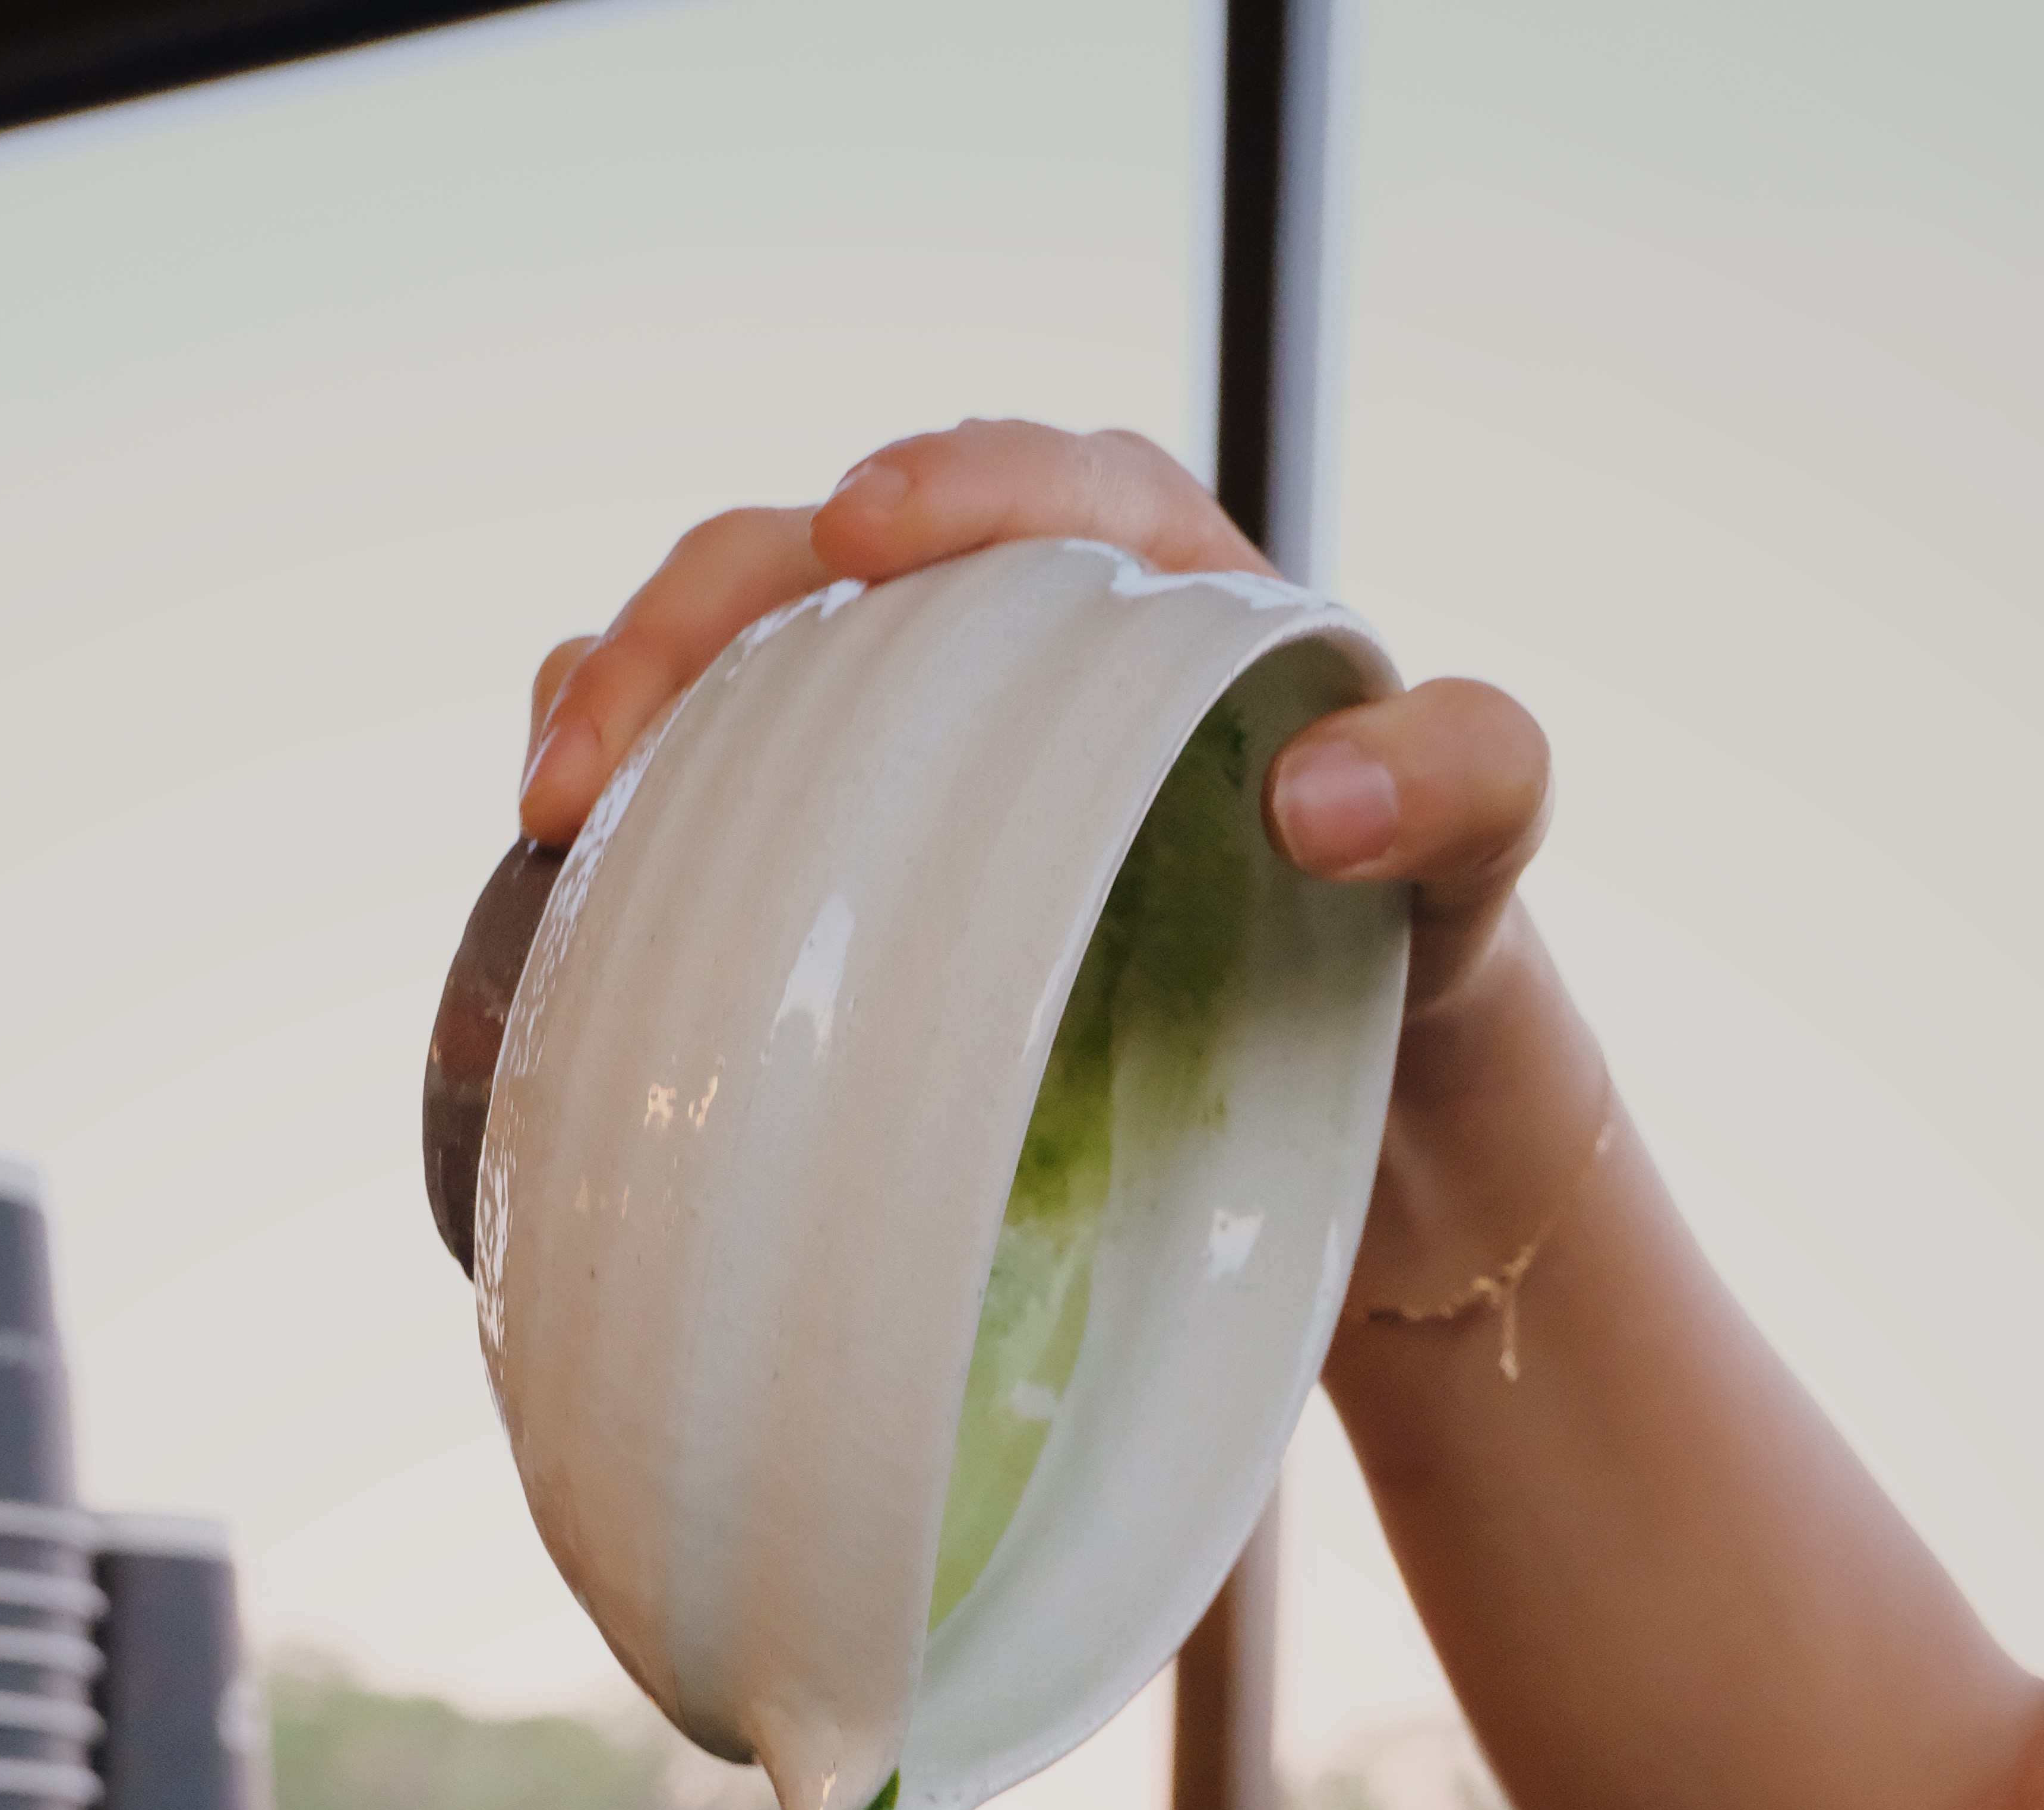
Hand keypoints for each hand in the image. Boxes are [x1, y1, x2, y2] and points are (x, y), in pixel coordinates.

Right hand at [514, 419, 1551, 1056]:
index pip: (1036, 483)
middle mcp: (1005, 633)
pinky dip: (625, 814)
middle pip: (811, 557)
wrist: (1364, 1092)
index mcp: (1154, 577)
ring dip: (619, 705)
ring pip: (729, 665)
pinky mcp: (846, 857)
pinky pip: (707, 793)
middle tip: (604, 736)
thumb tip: (1314, 796)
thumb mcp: (1491, 851)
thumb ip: (1465, 779)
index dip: (935, 490)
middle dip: (694, 620)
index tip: (857, 541)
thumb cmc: (1419, 940)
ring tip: (552, 804)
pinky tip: (565, 874)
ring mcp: (904, 746)